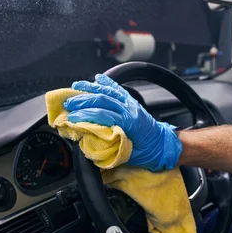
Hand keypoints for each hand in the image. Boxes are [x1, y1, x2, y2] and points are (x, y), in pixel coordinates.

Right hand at [64, 74, 182, 170]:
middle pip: (102, 99)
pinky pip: (118, 89)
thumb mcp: (127, 154)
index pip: (102, 114)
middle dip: (82, 100)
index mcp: (129, 122)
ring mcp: (131, 103)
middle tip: (68, 104)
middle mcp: (130, 109)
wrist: (163, 146)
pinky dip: (107, 83)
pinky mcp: (132, 102)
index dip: (84, 115)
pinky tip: (97, 79)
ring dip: (90, 89)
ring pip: (108, 91)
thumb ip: (109, 145)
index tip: (71, 118)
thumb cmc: (147, 152)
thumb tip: (89, 139)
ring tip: (75, 87)